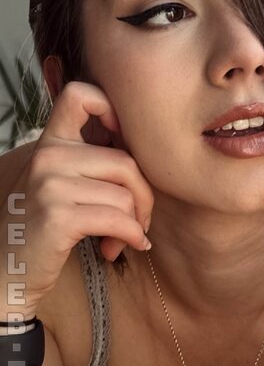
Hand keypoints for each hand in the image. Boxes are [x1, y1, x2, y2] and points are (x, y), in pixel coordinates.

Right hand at [4, 82, 153, 315]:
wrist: (6, 271)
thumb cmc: (41, 228)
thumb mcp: (58, 183)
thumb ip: (89, 163)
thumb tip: (148, 159)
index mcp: (50, 142)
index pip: (79, 94)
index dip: (112, 109)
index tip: (123, 143)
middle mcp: (48, 156)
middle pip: (126, 161)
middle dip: (143, 196)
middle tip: (138, 219)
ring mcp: (51, 184)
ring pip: (125, 195)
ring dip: (135, 223)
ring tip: (122, 239)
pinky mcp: (59, 216)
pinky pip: (118, 220)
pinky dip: (132, 236)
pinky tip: (127, 246)